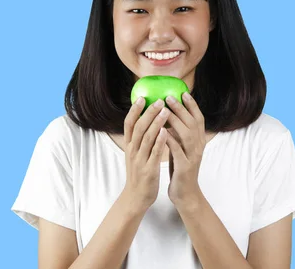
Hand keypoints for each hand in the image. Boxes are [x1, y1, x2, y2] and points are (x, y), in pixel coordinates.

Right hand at [122, 97, 169, 211]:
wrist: (136, 197)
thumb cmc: (139, 173)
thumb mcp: (135, 154)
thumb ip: (139, 139)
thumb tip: (145, 121)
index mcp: (129, 146)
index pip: (129, 124)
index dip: (134, 110)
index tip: (141, 97)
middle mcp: (132, 150)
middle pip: (139, 127)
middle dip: (148, 112)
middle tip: (159, 100)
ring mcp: (139, 160)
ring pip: (147, 137)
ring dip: (156, 122)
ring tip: (165, 110)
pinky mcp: (148, 169)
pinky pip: (154, 152)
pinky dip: (159, 141)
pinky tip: (166, 131)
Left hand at [163, 92, 206, 207]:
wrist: (186, 193)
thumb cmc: (181, 168)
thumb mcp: (182, 148)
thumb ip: (180, 134)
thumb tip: (169, 116)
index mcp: (198, 141)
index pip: (198, 119)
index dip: (192, 105)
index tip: (183, 93)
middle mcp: (199, 146)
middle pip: (193, 123)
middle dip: (181, 108)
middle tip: (169, 96)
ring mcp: (193, 157)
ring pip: (187, 134)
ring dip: (175, 121)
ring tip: (164, 110)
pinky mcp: (185, 167)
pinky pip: (178, 150)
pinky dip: (170, 140)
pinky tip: (161, 132)